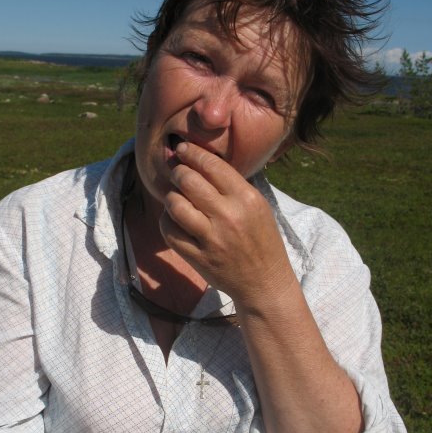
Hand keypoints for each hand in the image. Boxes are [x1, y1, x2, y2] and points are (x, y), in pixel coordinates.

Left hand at [161, 142, 294, 304]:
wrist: (264, 282)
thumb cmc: (260, 240)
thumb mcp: (257, 206)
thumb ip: (231, 185)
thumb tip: (201, 161)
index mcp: (246, 199)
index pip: (211, 165)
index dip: (192, 153)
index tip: (182, 150)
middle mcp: (228, 216)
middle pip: (188, 181)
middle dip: (177, 172)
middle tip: (176, 173)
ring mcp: (212, 239)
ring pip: (175, 205)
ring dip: (170, 197)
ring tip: (175, 197)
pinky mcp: (198, 257)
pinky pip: (170, 231)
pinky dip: (167, 221)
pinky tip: (174, 219)